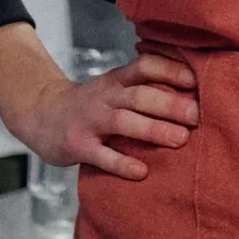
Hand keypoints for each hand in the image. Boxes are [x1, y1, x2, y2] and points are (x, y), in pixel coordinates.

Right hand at [15, 53, 197, 179]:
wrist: (40, 114)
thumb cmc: (91, 103)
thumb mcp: (113, 86)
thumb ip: (143, 85)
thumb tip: (194, 90)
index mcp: (116, 79)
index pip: (145, 66)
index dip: (170, 70)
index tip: (196, 81)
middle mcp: (104, 97)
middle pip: (139, 95)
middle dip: (171, 104)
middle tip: (198, 116)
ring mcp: (89, 121)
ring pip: (123, 122)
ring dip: (153, 130)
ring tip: (181, 139)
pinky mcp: (77, 146)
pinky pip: (101, 156)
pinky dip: (122, 164)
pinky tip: (143, 172)